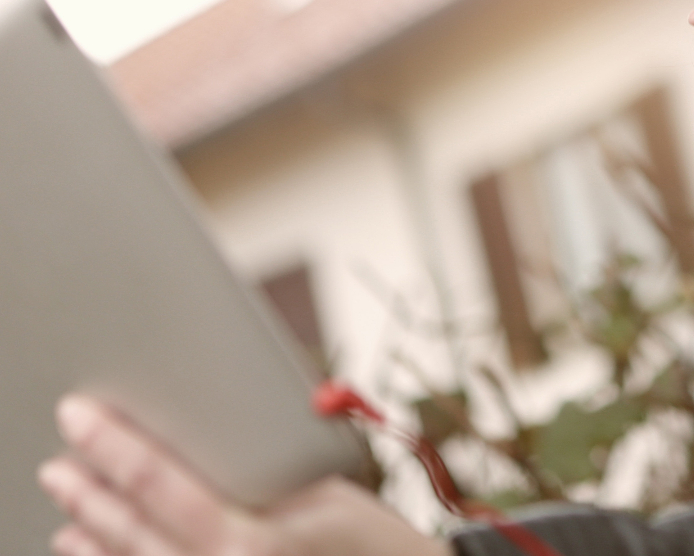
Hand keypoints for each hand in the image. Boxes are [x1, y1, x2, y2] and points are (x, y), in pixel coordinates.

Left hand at [39, 396, 449, 555]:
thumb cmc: (373, 541)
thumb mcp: (321, 486)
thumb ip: (255, 469)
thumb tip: (204, 431)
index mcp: (250, 542)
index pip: (159, 484)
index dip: (113, 445)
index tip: (79, 413)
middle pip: (132, 535)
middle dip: (89, 491)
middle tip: (58, 455)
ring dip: (95, 537)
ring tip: (69, 506)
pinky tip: (99, 551)